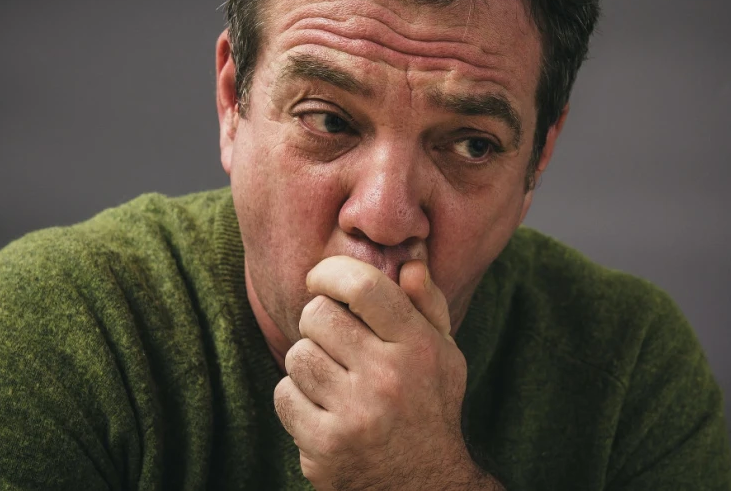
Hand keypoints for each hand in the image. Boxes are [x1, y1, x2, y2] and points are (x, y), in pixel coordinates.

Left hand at [274, 256, 492, 490]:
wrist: (425, 485)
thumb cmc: (430, 407)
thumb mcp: (445, 354)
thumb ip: (428, 305)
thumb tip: (409, 262)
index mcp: (418, 347)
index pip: (363, 286)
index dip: (330, 272)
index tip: (320, 279)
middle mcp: (388, 378)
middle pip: (318, 316)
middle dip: (318, 322)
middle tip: (332, 339)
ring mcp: (355, 414)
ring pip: (297, 356)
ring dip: (308, 363)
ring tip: (331, 378)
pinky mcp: (326, 445)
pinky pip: (285, 396)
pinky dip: (296, 399)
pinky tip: (321, 408)